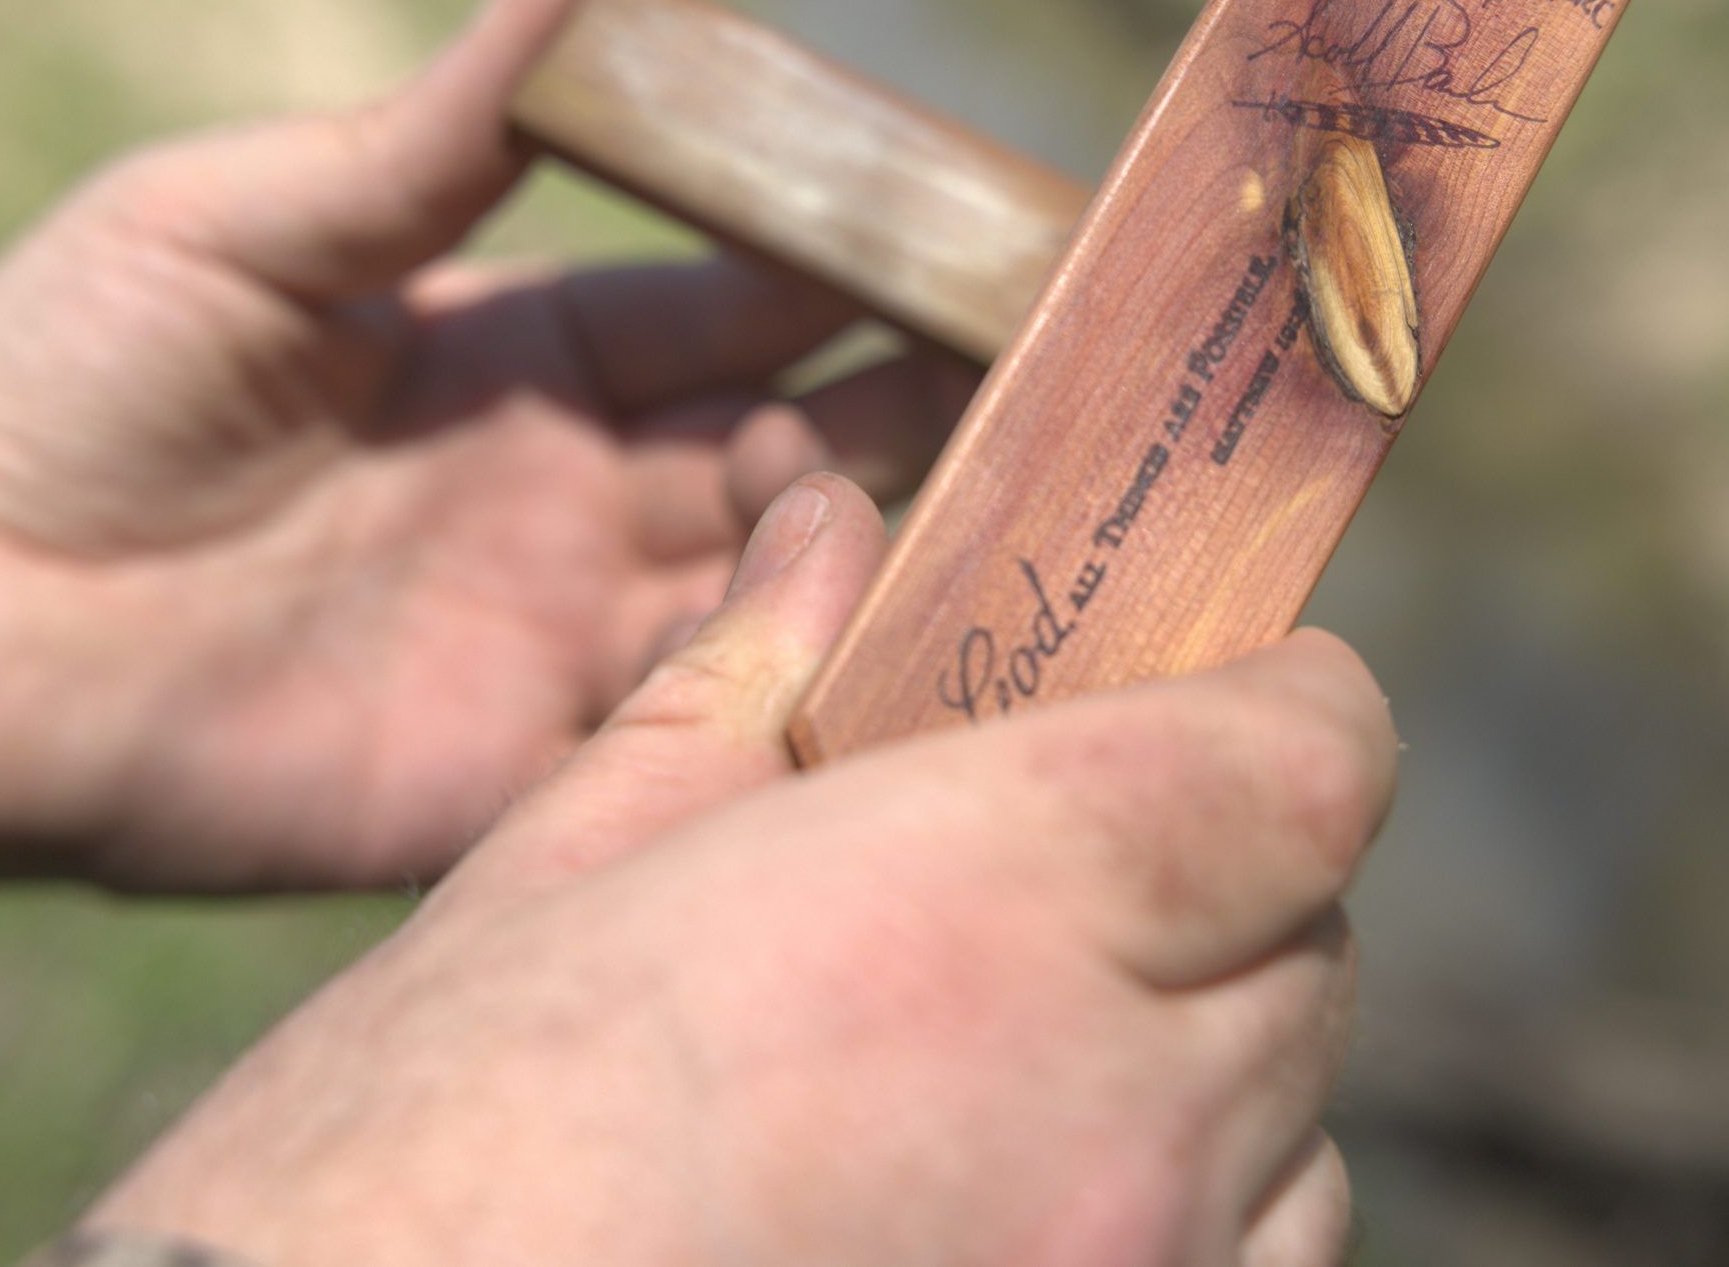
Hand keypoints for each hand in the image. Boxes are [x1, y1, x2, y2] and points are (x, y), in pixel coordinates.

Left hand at [0, 0, 972, 894]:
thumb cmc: (62, 383)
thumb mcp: (240, 223)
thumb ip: (423, 147)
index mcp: (526, 347)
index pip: (741, 299)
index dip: (859, 267)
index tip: (991, 234)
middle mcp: (574, 490)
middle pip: (800, 445)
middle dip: (928, 414)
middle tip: (1071, 387)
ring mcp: (556, 635)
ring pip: (779, 593)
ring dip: (891, 554)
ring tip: (1034, 520)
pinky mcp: (517, 772)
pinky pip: (694, 743)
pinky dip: (797, 709)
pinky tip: (913, 681)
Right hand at [91, 474, 1397, 1266]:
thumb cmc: (415, 1143)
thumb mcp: (559, 872)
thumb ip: (746, 687)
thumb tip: (824, 530)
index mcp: (988, 901)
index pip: (1312, 759)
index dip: (1282, 706)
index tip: (1217, 691)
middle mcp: (1117, 1115)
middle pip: (1307, 940)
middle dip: (1216, 880)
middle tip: (1065, 877)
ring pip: (1295, 1135)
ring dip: (1206, 1071)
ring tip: (1028, 1064)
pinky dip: (1185, 1225)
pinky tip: (1017, 1206)